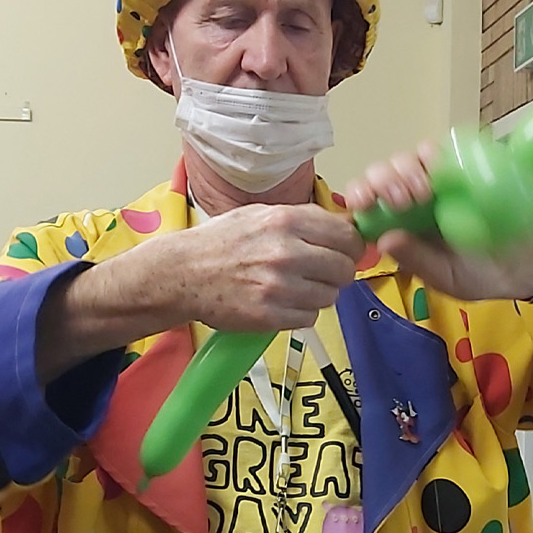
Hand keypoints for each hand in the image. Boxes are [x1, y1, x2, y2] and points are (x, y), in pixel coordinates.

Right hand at [163, 202, 364, 332]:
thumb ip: (304, 219)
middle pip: (345, 269)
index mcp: (286, 221)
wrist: (182, 273)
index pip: (347, 236)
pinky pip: (309, 318)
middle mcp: (286, 253)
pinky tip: (281, 301)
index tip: (344, 251)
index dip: (350, 246)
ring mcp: (279, 287)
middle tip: (321, 272)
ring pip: (330, 296)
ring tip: (294, 286)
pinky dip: (300, 312)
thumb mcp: (261, 214)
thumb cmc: (221, 242)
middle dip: (338, 272)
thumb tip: (346, 226)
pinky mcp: (270, 316)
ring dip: (318, 294)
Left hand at [343, 141, 532, 302]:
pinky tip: (442, 171)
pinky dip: (435, 154)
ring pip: (408, 157)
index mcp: (401, 224)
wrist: (527, 265)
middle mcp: (413, 197)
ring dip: (406, 168)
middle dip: (383, 181)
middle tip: (403, 202)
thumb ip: (418, 261)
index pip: (368, 201)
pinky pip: (442, 149)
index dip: (360, 195)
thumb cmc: (481, 275)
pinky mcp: (464, 166)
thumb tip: (385, 240)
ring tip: (424, 191)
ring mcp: (438, 179)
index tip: (366, 205)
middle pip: (382, 173)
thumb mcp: (446, 277)